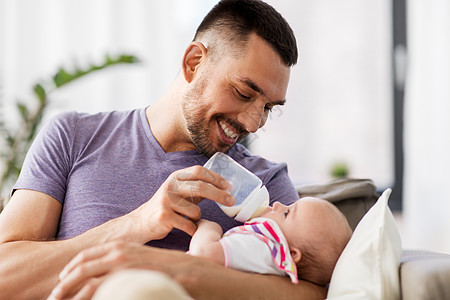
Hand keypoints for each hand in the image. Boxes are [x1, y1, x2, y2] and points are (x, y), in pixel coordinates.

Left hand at [48, 242, 170, 299]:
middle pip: (82, 267)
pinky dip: (90, 297)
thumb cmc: (175, 270)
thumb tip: (112, 274)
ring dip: (70, 294)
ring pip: (88, 280)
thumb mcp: (147, 262)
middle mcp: (122, 253)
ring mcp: (127, 266)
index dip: (70, 270)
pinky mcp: (133, 279)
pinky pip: (103, 289)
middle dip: (63, 285)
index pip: (87, 256)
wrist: (199, 274)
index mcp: (124, 247)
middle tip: (53, 298)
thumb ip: (129, 264)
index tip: (61, 283)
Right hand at [130, 165, 233, 240]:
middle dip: (219, 195)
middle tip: (231, 201)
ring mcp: (166, 201)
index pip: (199, 171)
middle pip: (200, 187)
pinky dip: (193, 229)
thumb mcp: (181, 192)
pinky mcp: (164, 216)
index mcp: (176, 177)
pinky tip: (188, 229)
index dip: (215, 178)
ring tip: (189, 220)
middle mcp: (170, 186)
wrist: (143, 222)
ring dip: (197, 218)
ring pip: (195, 211)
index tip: (228, 186)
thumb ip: (198, 187)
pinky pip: (189, 225)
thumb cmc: (169, 206)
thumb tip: (225, 187)